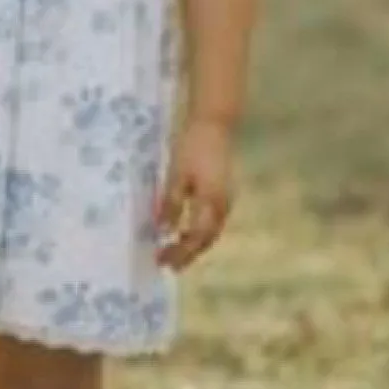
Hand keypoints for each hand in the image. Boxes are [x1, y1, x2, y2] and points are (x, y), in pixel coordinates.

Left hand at [154, 118, 236, 271]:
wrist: (215, 123)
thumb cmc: (192, 146)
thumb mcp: (176, 174)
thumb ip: (171, 203)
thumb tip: (163, 231)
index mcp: (210, 202)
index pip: (195, 237)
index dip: (179, 252)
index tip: (162, 261)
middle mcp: (223, 205)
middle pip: (206, 239)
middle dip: (188, 253)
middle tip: (168, 264)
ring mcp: (227, 198)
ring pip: (211, 230)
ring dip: (195, 244)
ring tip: (176, 252)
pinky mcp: (225, 191)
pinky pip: (214, 220)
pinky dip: (200, 231)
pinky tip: (188, 230)